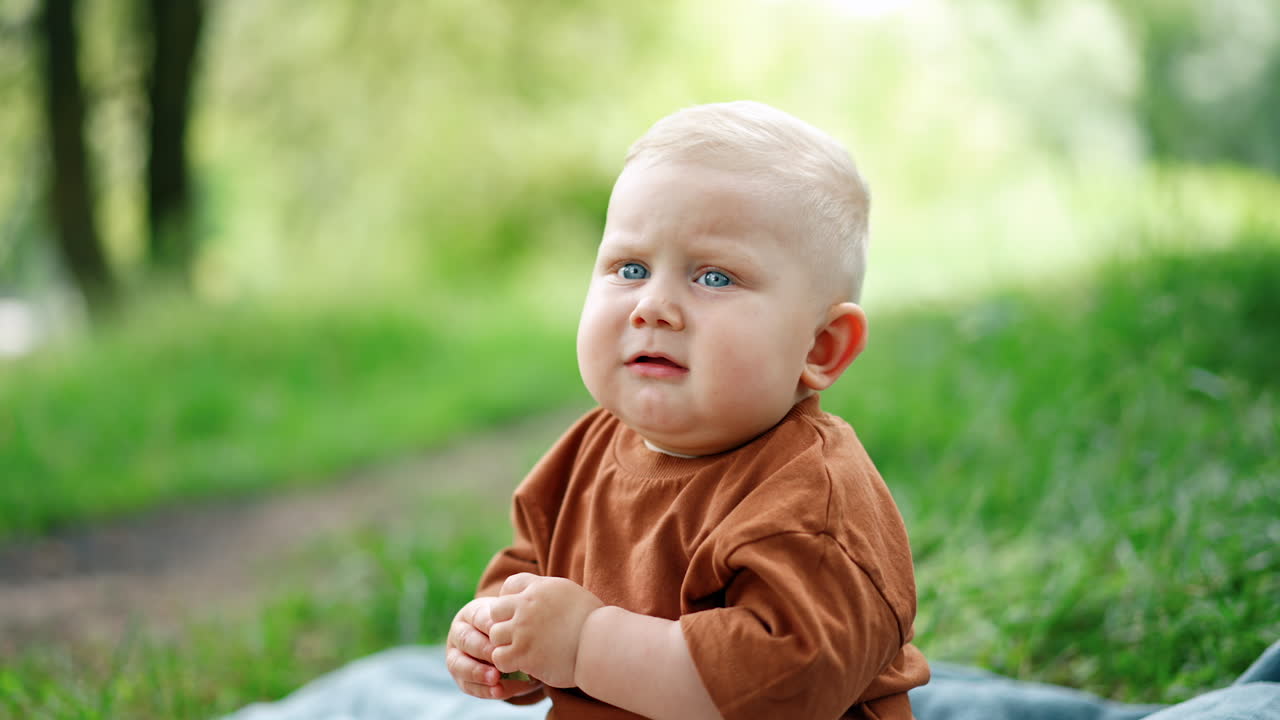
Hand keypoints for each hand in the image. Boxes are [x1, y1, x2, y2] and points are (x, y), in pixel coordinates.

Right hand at [446, 597, 543, 699]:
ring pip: (458, 664)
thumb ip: (516, 623)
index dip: (490, 625)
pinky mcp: (461, 678)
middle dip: (483, 650)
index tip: (506, 633)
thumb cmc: (518, 631)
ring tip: (496, 678)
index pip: (478, 617)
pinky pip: (467, 685)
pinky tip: (498, 691)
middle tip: (499, 657)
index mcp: (472, 614)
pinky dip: (483, 690)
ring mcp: (456, 656)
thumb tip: (522, 624)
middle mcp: (460, 633)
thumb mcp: (517, 622)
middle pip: (466, 640)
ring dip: (478, 672)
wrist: (520, 651)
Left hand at [488, 573, 604, 688]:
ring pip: (494, 635)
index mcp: (540, 588)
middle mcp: (527, 605)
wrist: (601, 644)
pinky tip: (521, 665)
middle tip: (516, 636)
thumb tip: (541, 596)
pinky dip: (507, 663)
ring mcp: (523, 629)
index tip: (518, 613)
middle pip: (495, 610)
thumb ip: (550, 593)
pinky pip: (499, 657)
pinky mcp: (523, 653)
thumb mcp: (572, 594)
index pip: (509, 585)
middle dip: (503, 623)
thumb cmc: (593, 622)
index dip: (510, 600)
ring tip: (520, 652)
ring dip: (504, 645)